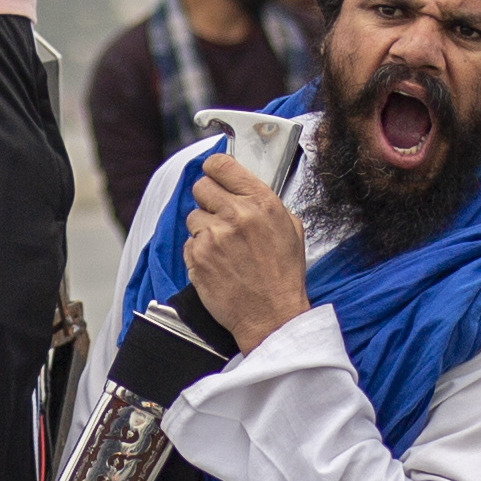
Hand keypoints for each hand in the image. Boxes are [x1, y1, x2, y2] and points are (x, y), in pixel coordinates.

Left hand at [181, 150, 311, 348]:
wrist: (272, 315)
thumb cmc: (283, 275)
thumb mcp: (290, 228)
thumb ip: (265, 202)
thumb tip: (243, 187)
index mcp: (261, 202)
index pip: (221, 164)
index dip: (214, 169)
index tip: (215, 177)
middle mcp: (236, 214)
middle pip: (200, 186)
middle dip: (208, 199)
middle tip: (220, 216)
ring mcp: (213, 236)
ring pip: (192, 216)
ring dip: (204, 229)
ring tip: (224, 248)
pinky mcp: (197, 257)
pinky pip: (189, 243)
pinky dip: (198, 252)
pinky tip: (218, 264)